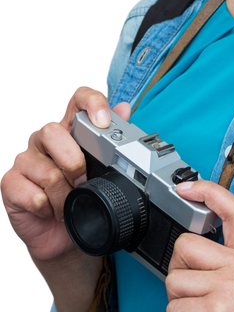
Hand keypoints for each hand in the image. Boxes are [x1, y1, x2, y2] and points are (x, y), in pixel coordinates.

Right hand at [0, 84, 131, 263]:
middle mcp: (43, 137)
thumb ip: (112, 136)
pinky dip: (48, 208)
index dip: (91, 102)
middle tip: (83, 181)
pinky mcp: (9, 182)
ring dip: (64, 194)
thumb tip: (124, 108)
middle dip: (75, 163)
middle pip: (53, 132)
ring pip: (48, 171)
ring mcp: (23, 159)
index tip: (103, 122)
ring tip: (67, 201)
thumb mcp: (102, 168)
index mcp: (69, 127)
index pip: (77, 97)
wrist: (61, 235)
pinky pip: (33, 194)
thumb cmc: (81, 196)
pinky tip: (49, 210)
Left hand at [166, 179, 233, 311]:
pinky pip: (173, 307)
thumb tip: (189, 244)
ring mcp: (231, 288)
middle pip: (185, 246)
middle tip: (197, 296)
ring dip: (177, 302)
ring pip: (174, 280)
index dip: (210, 191)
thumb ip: (224, 261)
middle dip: (179, 272)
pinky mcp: (215, 307)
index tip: (187, 187)